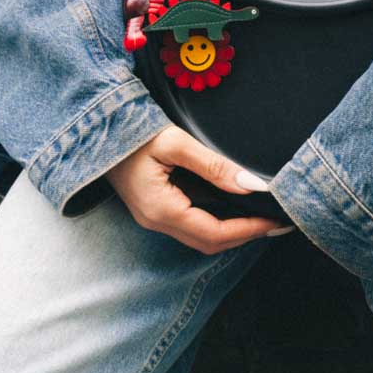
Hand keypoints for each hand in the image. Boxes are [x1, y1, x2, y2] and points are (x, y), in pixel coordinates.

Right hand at [104, 124, 294, 253]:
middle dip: (244, 235)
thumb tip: (251, 185)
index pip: (214, 233)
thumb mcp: (176, 143)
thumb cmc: (134, 133)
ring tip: (259, 217)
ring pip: (199, 237)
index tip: (274, 221)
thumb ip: (214, 165)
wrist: (99, 130)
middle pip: (208, 242)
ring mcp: (153, 218)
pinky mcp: (154, 209)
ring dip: (231, 232)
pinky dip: (216, 223)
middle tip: (274, 222)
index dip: (248, 230)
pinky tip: (231, 209)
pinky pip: (190, 226)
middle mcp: (157, 221)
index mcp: (161, 209)